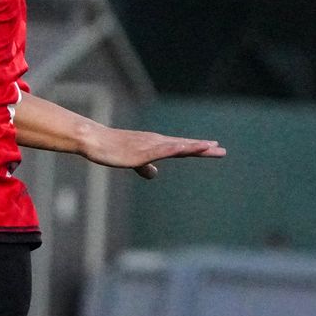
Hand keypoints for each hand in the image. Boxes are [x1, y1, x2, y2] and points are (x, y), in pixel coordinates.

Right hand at [81, 126, 225, 179]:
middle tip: (222, 150)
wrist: (94, 140)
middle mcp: (155, 143)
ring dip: (192, 147)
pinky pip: (159, 150)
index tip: (215, 147)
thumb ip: (145, 167)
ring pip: (175, 146)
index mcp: (155, 145)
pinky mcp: (139, 151)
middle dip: (203, 148)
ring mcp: (148, 146)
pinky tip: (183, 147)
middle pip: (183, 146)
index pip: (181, 147)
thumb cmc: (110, 149)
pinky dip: (172, 148)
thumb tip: (154, 174)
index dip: (198, 148)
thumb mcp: (131, 161)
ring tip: (209, 147)